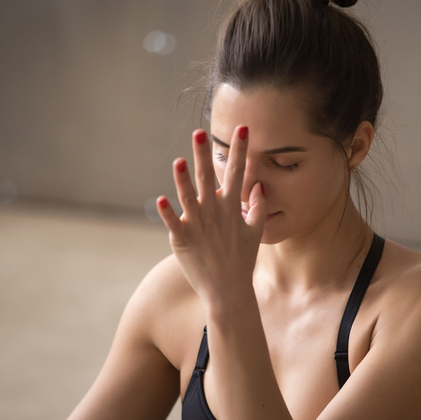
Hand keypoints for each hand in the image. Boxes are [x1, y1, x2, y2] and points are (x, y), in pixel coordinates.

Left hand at [156, 126, 266, 303]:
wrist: (228, 291)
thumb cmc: (241, 260)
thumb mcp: (255, 231)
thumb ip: (258, 207)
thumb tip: (260, 185)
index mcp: (232, 208)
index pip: (237, 173)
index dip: (240, 150)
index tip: (242, 128)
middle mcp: (215, 213)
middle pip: (208, 178)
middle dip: (204, 155)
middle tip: (200, 133)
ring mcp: (198, 226)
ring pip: (189, 198)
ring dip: (183, 180)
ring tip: (179, 162)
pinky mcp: (183, 240)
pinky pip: (174, 223)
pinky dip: (167, 213)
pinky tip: (160, 199)